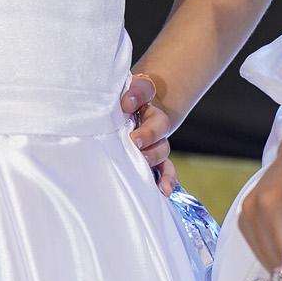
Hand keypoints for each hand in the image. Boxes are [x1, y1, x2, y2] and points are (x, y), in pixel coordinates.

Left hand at [122, 73, 176, 195]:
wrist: (123, 123)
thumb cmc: (115, 108)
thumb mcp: (115, 96)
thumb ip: (121, 95)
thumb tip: (127, 104)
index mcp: (142, 99)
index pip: (144, 90)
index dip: (137, 95)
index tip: (127, 104)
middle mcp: (153, 121)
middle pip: (159, 124)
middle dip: (148, 134)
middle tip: (134, 141)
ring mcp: (155, 142)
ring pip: (161, 148)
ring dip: (154, 156)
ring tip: (144, 163)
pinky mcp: (154, 161)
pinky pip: (165, 170)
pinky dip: (166, 179)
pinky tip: (163, 190)